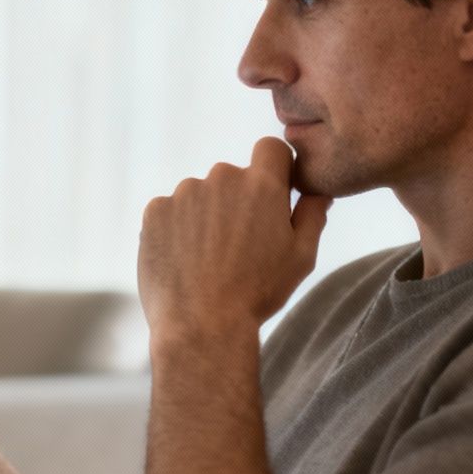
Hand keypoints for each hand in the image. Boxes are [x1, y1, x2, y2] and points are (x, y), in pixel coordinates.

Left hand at [138, 138, 331, 352]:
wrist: (201, 324)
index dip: (274, 169)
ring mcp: (184, 192)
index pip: (271, 149)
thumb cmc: (258, 293)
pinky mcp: (155, 211)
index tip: (271, 196)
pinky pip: (170, 211)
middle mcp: (221, 178)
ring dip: (205, 216)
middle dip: (236, 202)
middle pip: (232, 177)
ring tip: (208, 259)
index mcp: (261, 185)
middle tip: (237, 246)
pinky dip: (177, 229)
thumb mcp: (300, 257)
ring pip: (199, 195)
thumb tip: (318, 190)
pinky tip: (184, 260)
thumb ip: (312, 214)